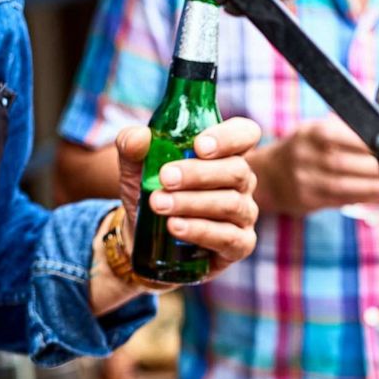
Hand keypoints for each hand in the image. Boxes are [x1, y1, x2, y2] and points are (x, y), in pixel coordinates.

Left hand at [88, 117, 261, 308]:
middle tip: (165, 178)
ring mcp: (244, 214)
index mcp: (225, 153)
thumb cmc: (153, 192)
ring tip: (159, 204)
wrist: (145, 238)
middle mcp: (241, 182)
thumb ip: (132, 146)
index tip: (199, 146)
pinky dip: (200, 231)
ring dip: (193, 203)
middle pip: (237, 171)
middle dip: (199, 174)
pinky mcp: (240, 245)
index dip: (229, 137)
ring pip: (232, 204)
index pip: (246, 134)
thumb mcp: (136, 167)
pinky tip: (175, 227)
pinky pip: (229, 238)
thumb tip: (140, 137)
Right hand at [247, 117, 378, 216]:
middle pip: (343, 162)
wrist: (270, 175)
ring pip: (342, 185)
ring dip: (371, 187)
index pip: (341, 134)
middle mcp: (303, 155)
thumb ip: (345, 130)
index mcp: (310, 132)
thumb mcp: (316, 131)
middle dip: (374, 167)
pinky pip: (339, 201)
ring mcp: (303, 179)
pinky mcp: (307, 200)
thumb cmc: (306, 149)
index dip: (367, 143)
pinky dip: (363, 198)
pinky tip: (378, 195)